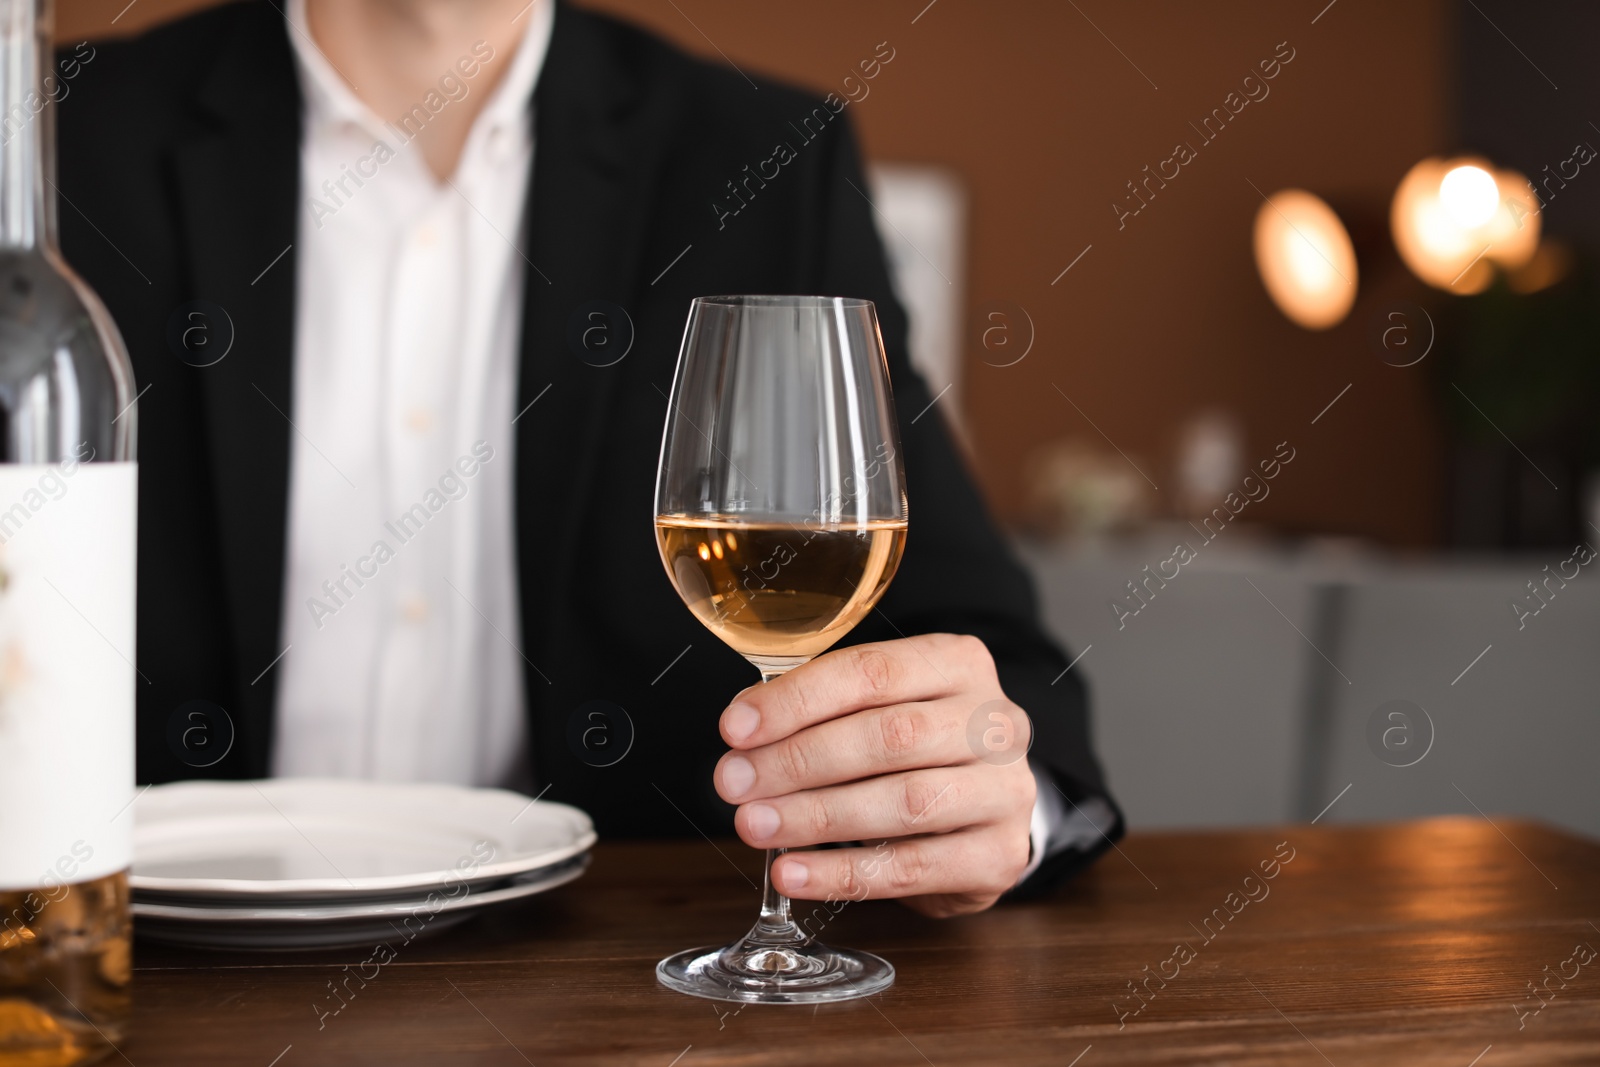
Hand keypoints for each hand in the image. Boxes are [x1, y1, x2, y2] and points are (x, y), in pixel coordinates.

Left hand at [713, 633, 1036, 917]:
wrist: (985, 810)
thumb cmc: (916, 751)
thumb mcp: (878, 709)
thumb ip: (821, 710)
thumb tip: (745, 733)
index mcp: (958, 663)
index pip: (872, 671)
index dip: (798, 700)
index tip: (736, 728)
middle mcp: (995, 721)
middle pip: (890, 735)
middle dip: (800, 760)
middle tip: (735, 783)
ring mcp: (1007, 790)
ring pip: (906, 801)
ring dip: (817, 816)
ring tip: (755, 826)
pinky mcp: (1000, 855)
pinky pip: (913, 867)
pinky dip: (844, 873)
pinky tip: (793, 873)